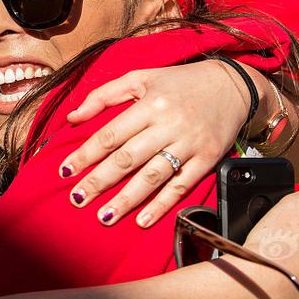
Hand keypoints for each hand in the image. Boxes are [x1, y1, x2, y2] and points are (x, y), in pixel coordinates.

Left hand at [59, 61, 250, 227]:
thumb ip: (104, 95)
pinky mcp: (207, 159)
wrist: (233, 86)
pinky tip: (142, 221)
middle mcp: (168, 124)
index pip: (110, 134)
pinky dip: (162, 205)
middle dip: (99, 181)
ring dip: (126, 199)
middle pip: (128, 158)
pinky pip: (181, 186)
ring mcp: (189, 144)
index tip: (65, 171)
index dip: (86, 154)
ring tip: (103, 216)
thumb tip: (72, 117)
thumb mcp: (140, 77)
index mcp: (150, 103)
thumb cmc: (179, 82)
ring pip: (153, 176)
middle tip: (77, 199)